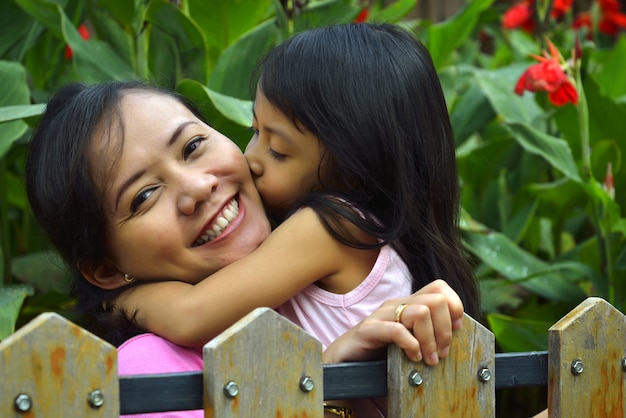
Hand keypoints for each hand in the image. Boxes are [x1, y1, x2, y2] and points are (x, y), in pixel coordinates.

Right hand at [323, 279, 463, 365]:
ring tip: (429, 359)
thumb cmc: (379, 353)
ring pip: (421, 312)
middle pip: (436, 300)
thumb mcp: (408, 340)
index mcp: (408, 304)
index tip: (456, 332)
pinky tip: (412, 357)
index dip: (455, 307)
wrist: (343, 361)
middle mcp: (397, 304)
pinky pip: (397, 330)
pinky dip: (411, 344)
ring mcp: (382, 315)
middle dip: (445, 329)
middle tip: (442, 353)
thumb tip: (455, 344)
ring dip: (430, 340)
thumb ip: (427, 335)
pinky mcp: (368, 329)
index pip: (440, 288)